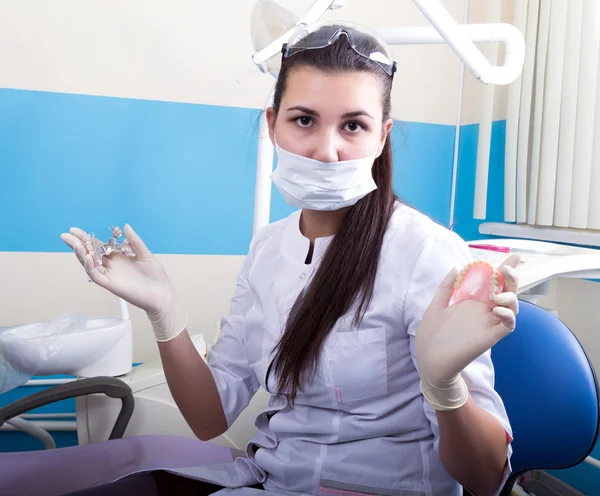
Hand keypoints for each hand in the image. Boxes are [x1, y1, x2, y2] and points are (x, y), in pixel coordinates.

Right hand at [60, 224, 186, 341]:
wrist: (162, 294)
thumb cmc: (155, 276)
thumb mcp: (145, 254)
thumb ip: (134, 241)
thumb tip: (125, 225)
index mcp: (118, 257)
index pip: (98, 246)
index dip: (87, 238)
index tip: (74, 230)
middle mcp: (111, 266)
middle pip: (90, 253)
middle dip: (78, 244)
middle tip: (66, 234)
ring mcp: (110, 275)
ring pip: (90, 264)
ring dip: (81, 254)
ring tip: (74, 243)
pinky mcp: (111, 284)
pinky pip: (96, 275)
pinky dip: (90, 266)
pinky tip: (87, 256)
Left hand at [415, 255, 519, 409]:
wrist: (429, 359)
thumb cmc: (431, 335)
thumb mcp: (436, 306)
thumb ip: (446, 287)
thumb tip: (457, 267)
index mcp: (472, 301)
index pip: (491, 282)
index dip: (504, 269)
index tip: (514, 255)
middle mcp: (483, 310)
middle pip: (506, 290)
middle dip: (511, 277)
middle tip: (506, 268)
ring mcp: (488, 322)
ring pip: (512, 305)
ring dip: (510, 295)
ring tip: (497, 294)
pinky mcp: (491, 336)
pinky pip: (508, 324)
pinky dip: (508, 315)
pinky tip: (498, 309)